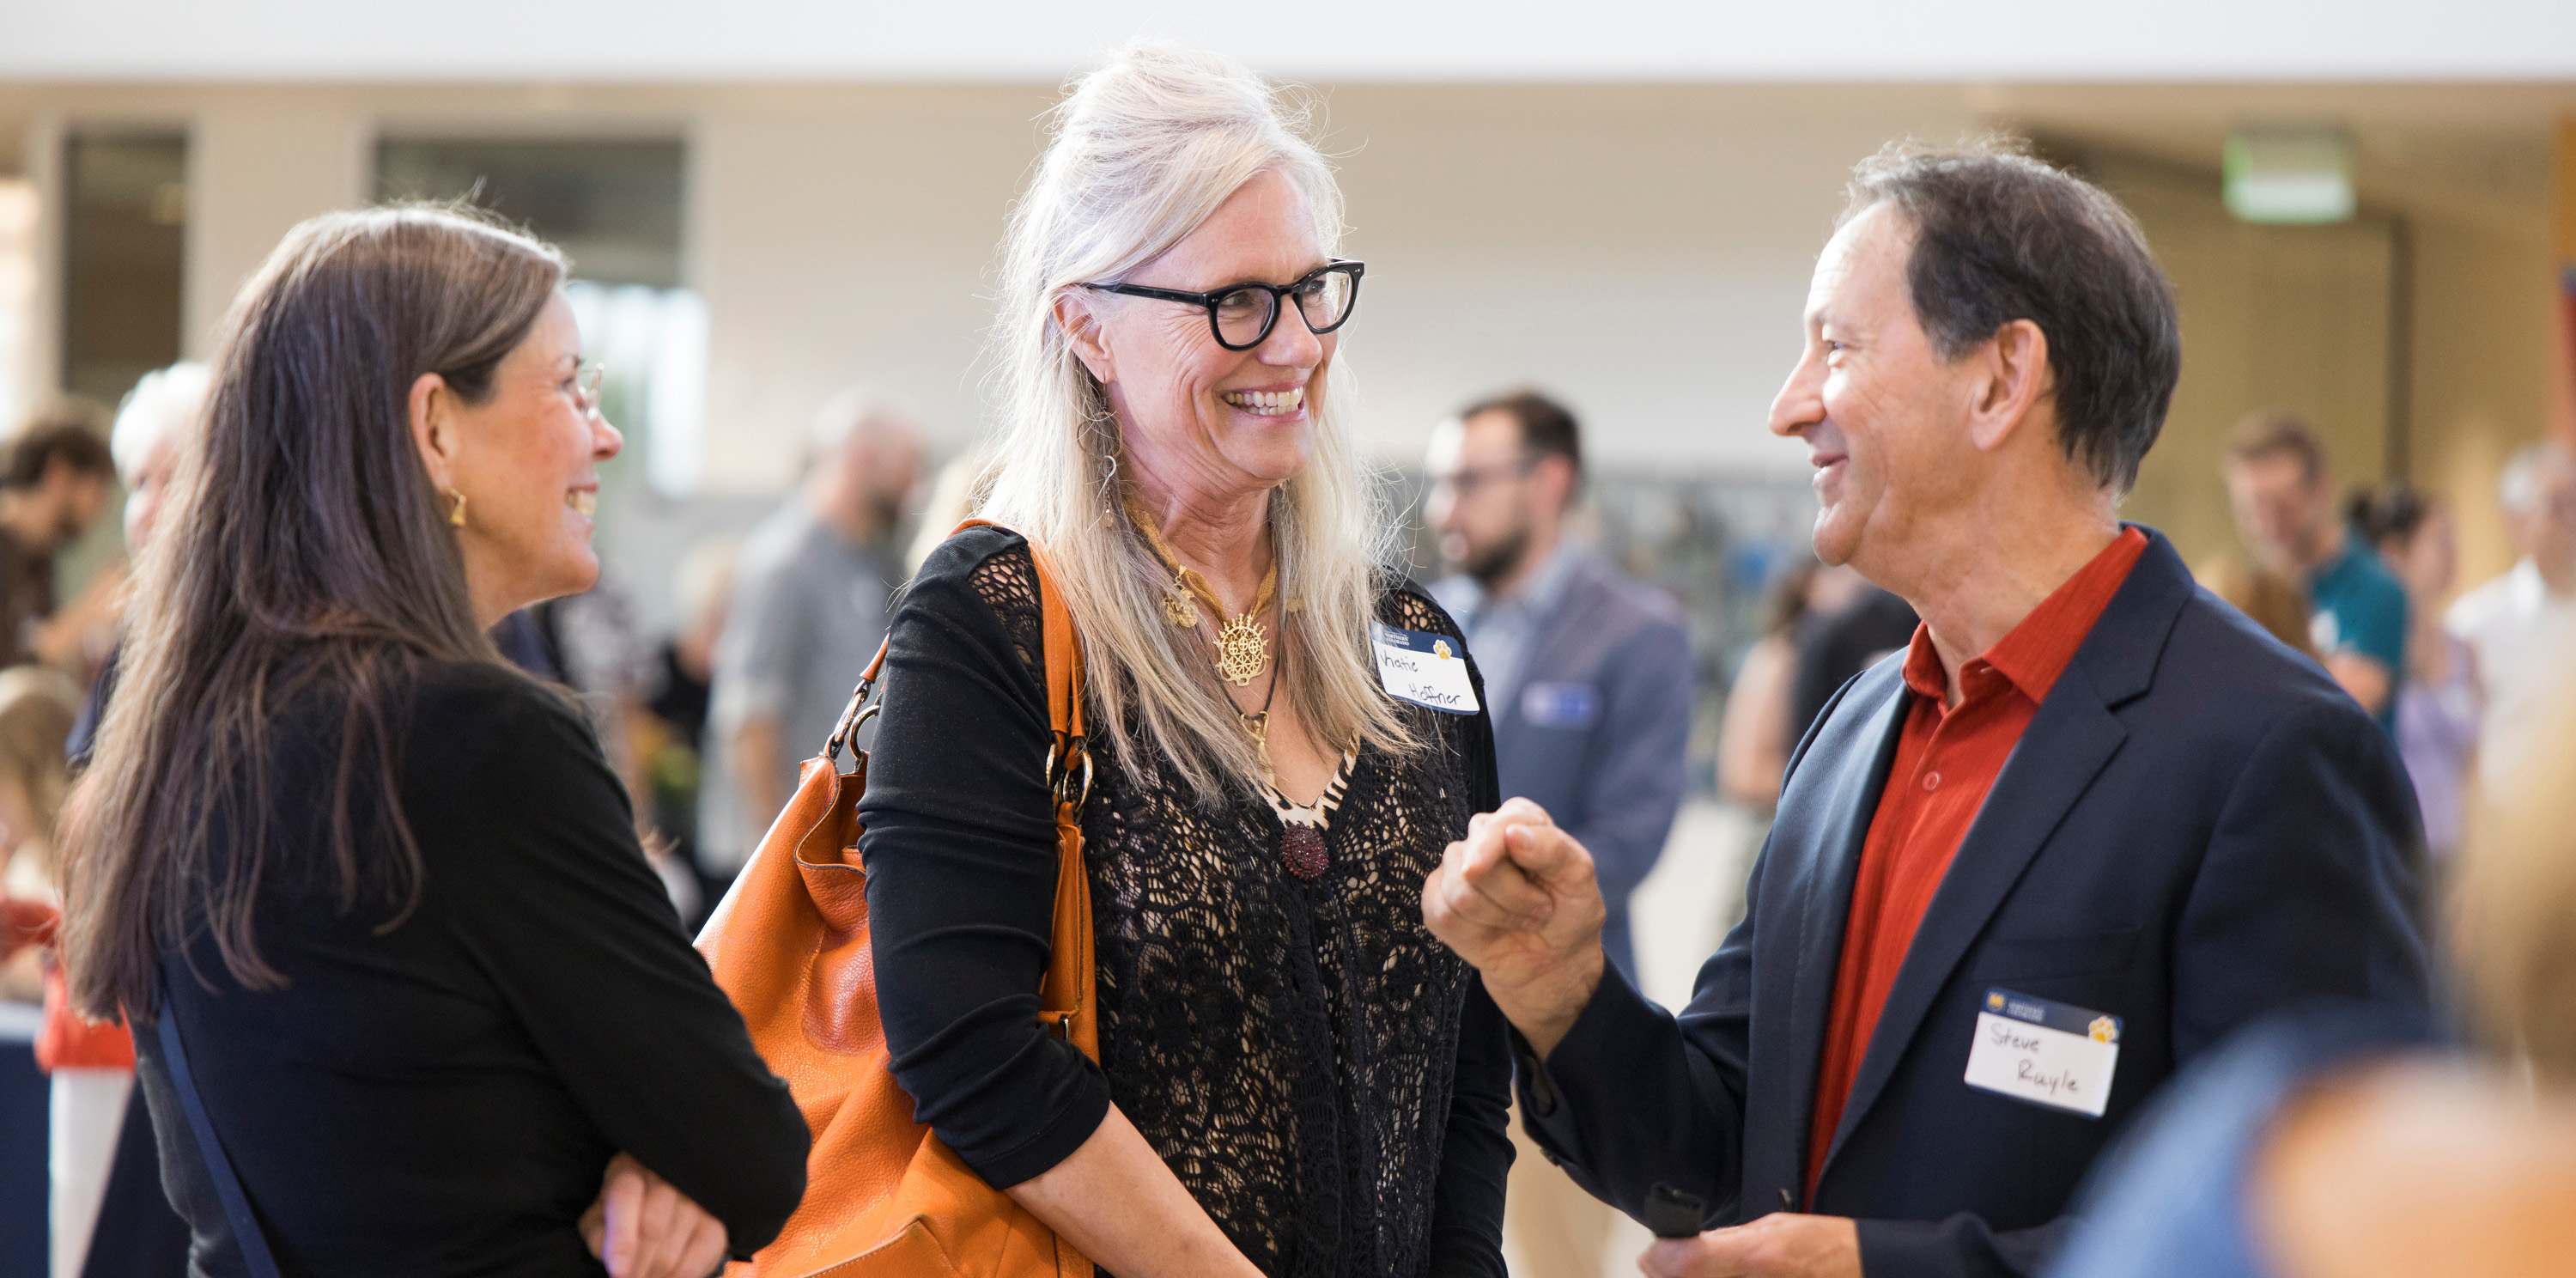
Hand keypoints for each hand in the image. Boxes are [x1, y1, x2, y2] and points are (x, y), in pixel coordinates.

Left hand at [580, 1152, 730, 1277]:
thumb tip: (614, 1259)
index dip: (621, 1240)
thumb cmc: (625, 1210)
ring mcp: (696, 1195)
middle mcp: (666, 1176)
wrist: (662, 1201)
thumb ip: (598, 1233)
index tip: (618, 1273)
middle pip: (654, 1226)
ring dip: (658, 1273)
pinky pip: (705, 1250)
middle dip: (639, 1265)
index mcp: (629, 1169)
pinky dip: (685, 1273)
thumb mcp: (599, 1217)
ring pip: (676, 1242)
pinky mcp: (717, 1217)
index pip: (626, 1197)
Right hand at [1420, 797, 1605, 1055]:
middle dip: (1512, 898)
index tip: (1493, 871)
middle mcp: (1484, 837)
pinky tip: (1491, 932)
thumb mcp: (1578, 879)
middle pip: (1473, 862)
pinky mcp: (1437, 899)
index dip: (1490, 848)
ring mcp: (1456, 868)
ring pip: (1457, 892)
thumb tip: (1512, 832)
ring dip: (1497, 919)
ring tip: (1519, 921)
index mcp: (1520, 819)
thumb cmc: (1570, 915)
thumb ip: (1551, 848)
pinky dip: (1472, 934)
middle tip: (1540, 910)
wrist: (1553, 963)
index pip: (1494, 823)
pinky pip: (1441, 915)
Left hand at [1639, 1213, 1859, 1277]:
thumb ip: (1728, 1239)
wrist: (1867, 1272)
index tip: (1655, 1252)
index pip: (1684, 1262)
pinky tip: (1718, 1276)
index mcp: (1757, 1257)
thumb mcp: (1777, 1227)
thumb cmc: (1828, 1249)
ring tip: (1693, 1269)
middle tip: (1663, 1262)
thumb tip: (1685, 1244)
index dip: (1660, 1257)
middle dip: (1668, 1273)